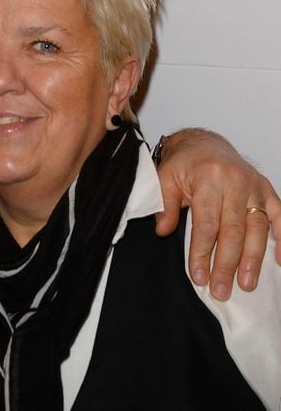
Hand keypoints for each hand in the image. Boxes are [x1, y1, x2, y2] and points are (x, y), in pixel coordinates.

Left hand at [154, 128, 280, 300]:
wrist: (204, 143)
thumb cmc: (185, 162)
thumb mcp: (166, 177)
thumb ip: (165, 204)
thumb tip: (162, 231)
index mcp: (209, 177)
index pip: (206, 223)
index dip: (202, 253)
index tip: (198, 276)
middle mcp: (235, 181)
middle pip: (233, 230)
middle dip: (227, 264)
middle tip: (221, 289)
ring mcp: (254, 185)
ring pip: (257, 228)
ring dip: (252, 259)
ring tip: (246, 284)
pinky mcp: (266, 189)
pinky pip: (279, 215)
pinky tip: (279, 261)